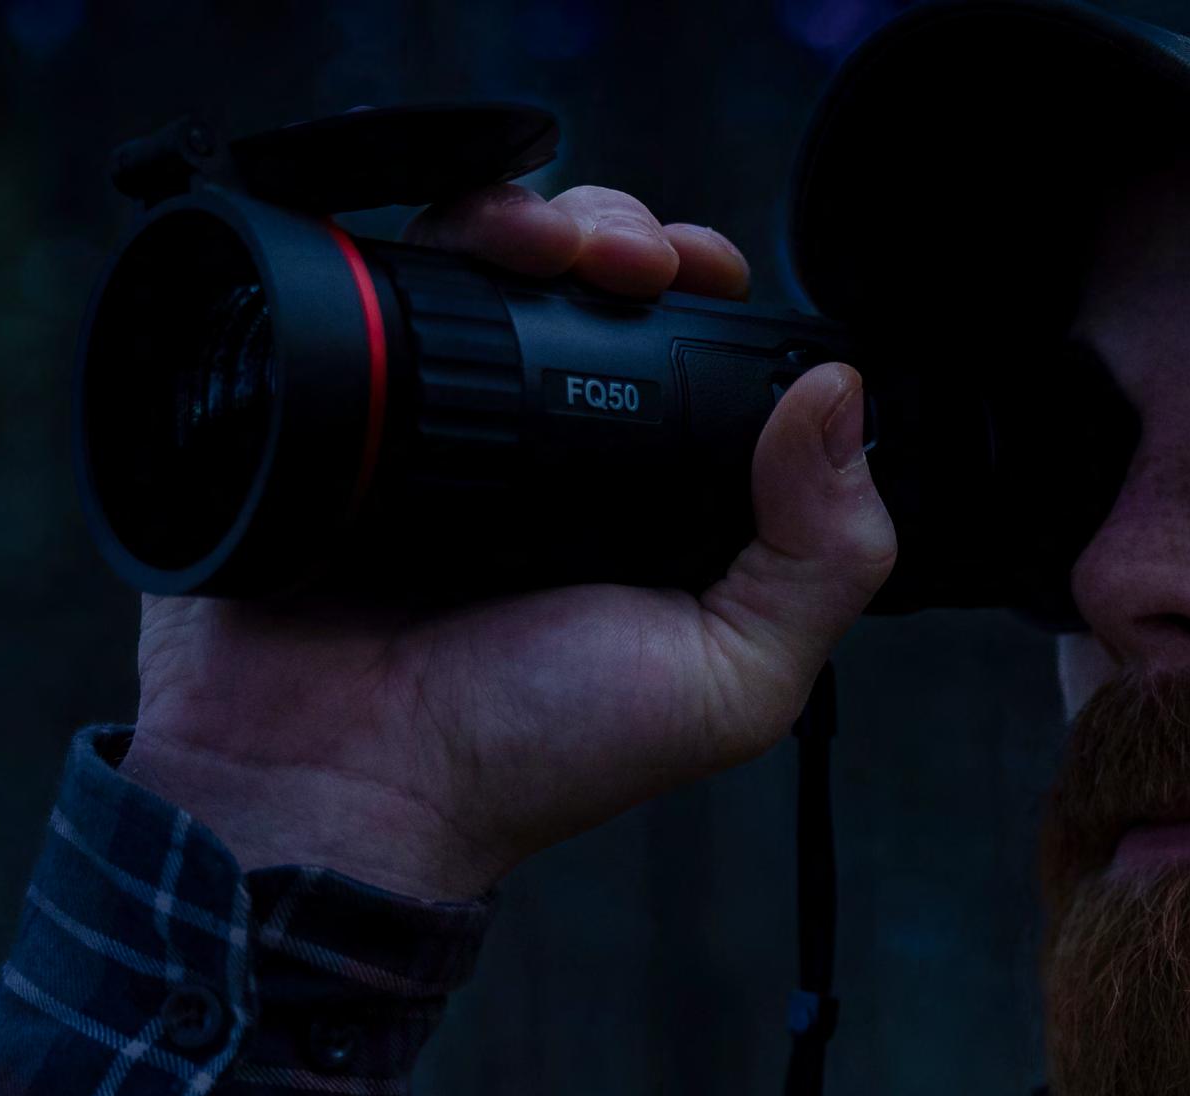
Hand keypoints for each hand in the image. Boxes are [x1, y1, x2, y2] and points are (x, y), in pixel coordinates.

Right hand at [119, 183, 895, 900]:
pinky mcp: (351, 401)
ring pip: (499, 267)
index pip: (698, 355)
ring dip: (540, 223)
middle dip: (624, 239)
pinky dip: (434, 240)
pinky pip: (389, 286)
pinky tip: (472, 250)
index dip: (709, 294)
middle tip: (627, 264)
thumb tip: (842, 401)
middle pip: (596, 289)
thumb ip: (821, 560)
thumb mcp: (730, 680)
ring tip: (552, 249)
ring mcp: (445, 421)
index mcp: (650, 503)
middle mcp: (555, 454)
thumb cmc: (531, 754)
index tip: (707, 274)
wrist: (346, 779)